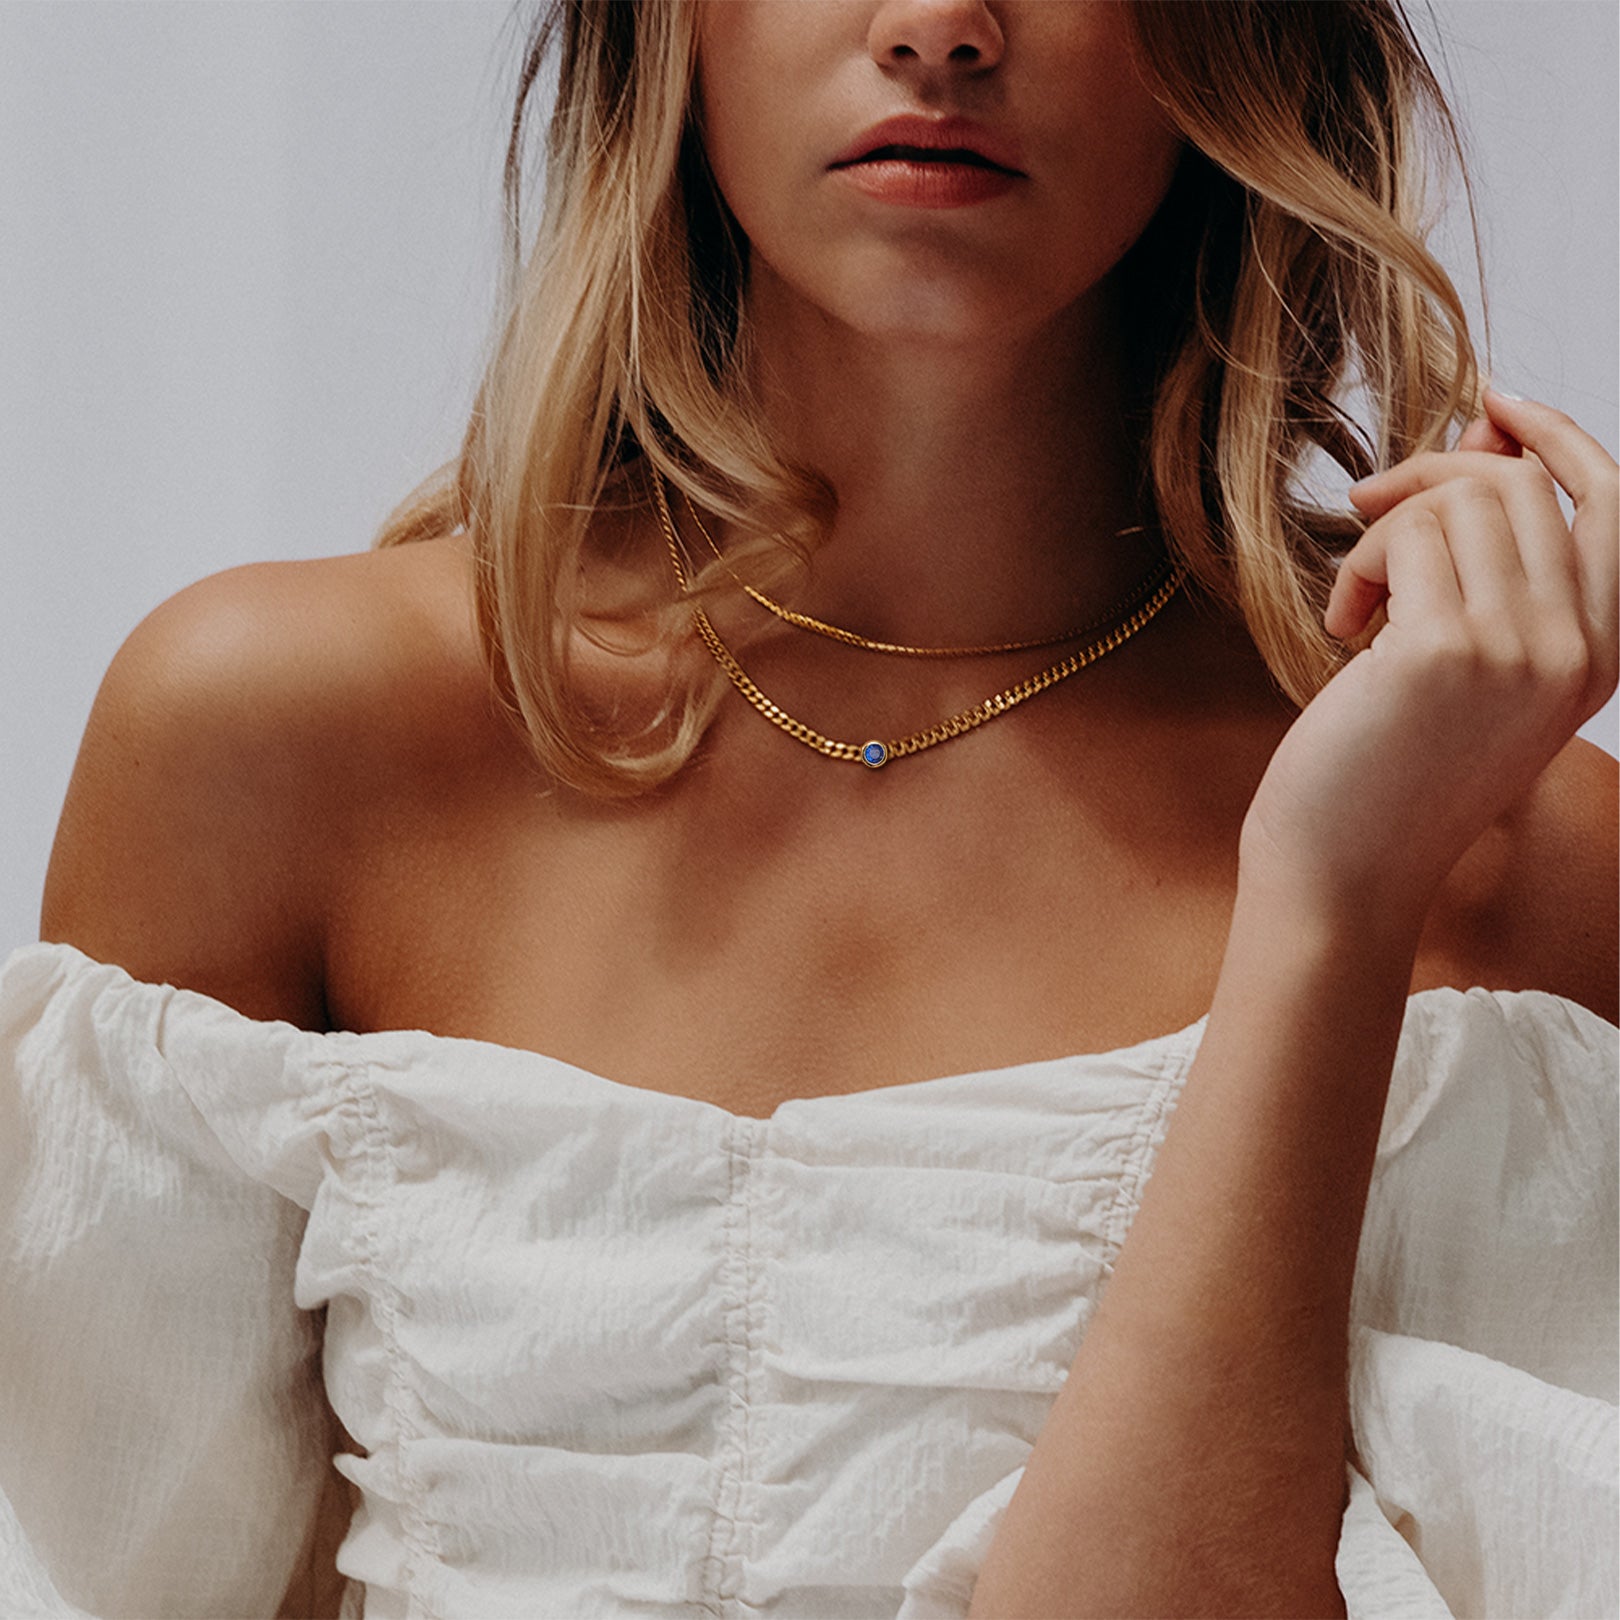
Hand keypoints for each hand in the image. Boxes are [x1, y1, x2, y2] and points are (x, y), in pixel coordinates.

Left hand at [1240, 389, 1617, 927]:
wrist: (1343, 871)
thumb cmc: (1388, 769)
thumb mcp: (1465, 661)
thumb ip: (1493, 562)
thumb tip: (1488, 434)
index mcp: (1599, 657)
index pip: (1616, 504)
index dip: (1557, 438)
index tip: (1492, 407)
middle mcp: (1576, 651)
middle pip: (1521, 487)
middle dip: (1430, 477)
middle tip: (1365, 512)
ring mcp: (1520, 649)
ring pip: (1458, 503)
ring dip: (1384, 533)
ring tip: (1357, 606)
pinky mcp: (1447, 650)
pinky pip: (1404, 536)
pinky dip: (1358, 565)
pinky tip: (1342, 626)